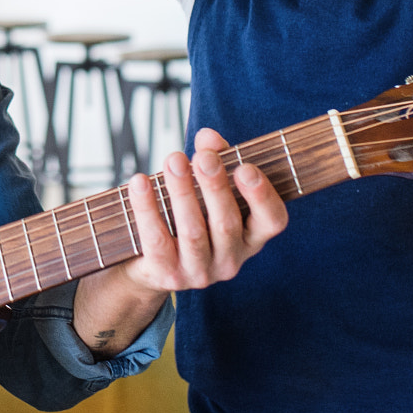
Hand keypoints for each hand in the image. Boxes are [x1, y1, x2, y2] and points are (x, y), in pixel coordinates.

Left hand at [113, 128, 288, 294]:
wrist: (152, 265)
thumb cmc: (189, 216)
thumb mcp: (207, 188)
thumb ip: (213, 159)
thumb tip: (208, 136)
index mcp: (251, 237)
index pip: (272, 221)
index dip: (263, 196)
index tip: (245, 168)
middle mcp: (230, 260)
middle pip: (227, 223)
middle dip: (215, 186)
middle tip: (203, 156)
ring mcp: (200, 273)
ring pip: (193, 232)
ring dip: (182, 192)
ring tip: (173, 160)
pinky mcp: (168, 275)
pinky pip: (156, 240)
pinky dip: (147, 208)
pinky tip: (140, 182)